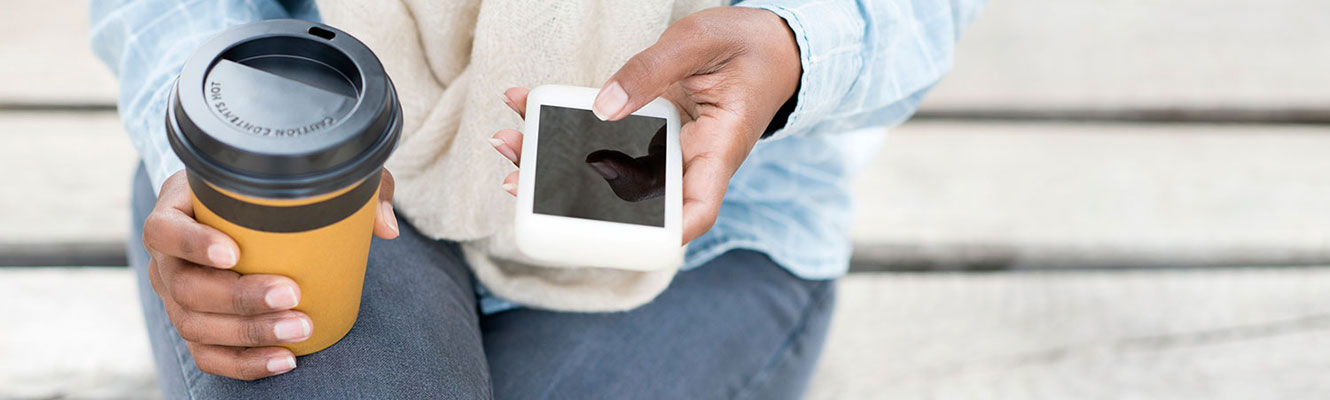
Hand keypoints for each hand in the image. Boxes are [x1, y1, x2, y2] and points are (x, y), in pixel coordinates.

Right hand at [142, 170, 398, 379]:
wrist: (241, 214)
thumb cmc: (267, 190)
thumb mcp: (303, 173)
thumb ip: (346, 186)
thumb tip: (385, 227)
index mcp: (177, 210)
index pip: (163, 229)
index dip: (191, 243)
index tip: (232, 251)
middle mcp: (168, 258)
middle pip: (186, 287)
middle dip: (240, 297)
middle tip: (291, 294)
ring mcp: (176, 297)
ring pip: (195, 326)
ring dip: (249, 334)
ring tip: (300, 328)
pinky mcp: (195, 327)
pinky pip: (208, 355)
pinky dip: (245, 364)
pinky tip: (285, 359)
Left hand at [489, 6, 800, 242]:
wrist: (768, 44)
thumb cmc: (748, 46)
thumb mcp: (702, 42)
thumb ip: (654, 69)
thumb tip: (604, 106)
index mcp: (718, 150)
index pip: (697, 209)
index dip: (663, 234)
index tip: (620, 241)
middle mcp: (689, 160)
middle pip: (633, 196)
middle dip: (572, 194)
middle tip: (519, 178)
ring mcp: (667, 148)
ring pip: (609, 168)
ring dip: (555, 157)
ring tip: (508, 142)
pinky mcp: (649, 128)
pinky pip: (605, 133)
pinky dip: (565, 120)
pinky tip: (526, 103)